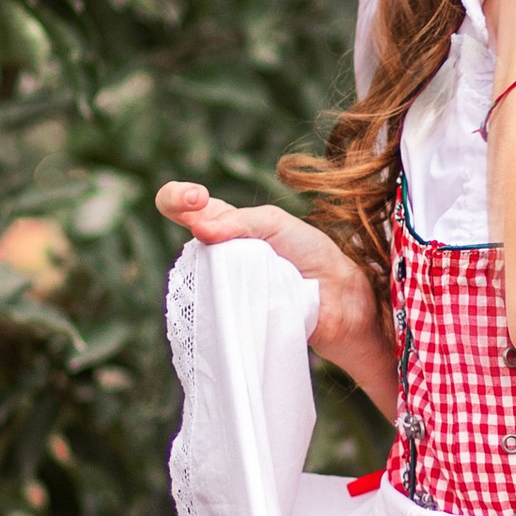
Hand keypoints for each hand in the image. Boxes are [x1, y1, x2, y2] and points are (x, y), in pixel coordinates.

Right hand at [156, 182, 387, 391]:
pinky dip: (223, 299)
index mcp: (225, 225)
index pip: (184, 206)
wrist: (337, 298)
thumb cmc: (309, 254)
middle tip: (206, 227)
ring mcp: (220, 288)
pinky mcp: (228, 317)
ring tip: (247, 269)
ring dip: (212, 266)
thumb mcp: (275, 223)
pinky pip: (212, 308)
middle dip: (182, 215)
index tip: (196, 200)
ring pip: (193, 275)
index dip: (177, 198)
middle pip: (180, 236)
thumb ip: (240, 221)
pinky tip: (241, 298)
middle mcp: (217, 255)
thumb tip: (201, 230)